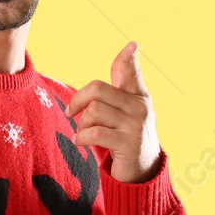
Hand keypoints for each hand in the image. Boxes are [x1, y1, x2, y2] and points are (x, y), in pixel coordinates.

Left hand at [66, 41, 160, 183]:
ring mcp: (135, 125)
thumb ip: (123, 83)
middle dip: (78, 100)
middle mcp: (140, 107)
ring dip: (81, 124)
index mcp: (138, 96)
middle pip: (97, 90)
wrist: (142, 169)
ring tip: (84, 132)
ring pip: (93, 112)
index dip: (128, 58)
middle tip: (71, 112)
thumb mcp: (128, 108)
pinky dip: (82, 138)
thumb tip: (132, 46)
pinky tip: (81, 141)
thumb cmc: (128, 135)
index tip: (132, 44)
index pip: (131, 71)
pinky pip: (95, 134)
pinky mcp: (128, 144)